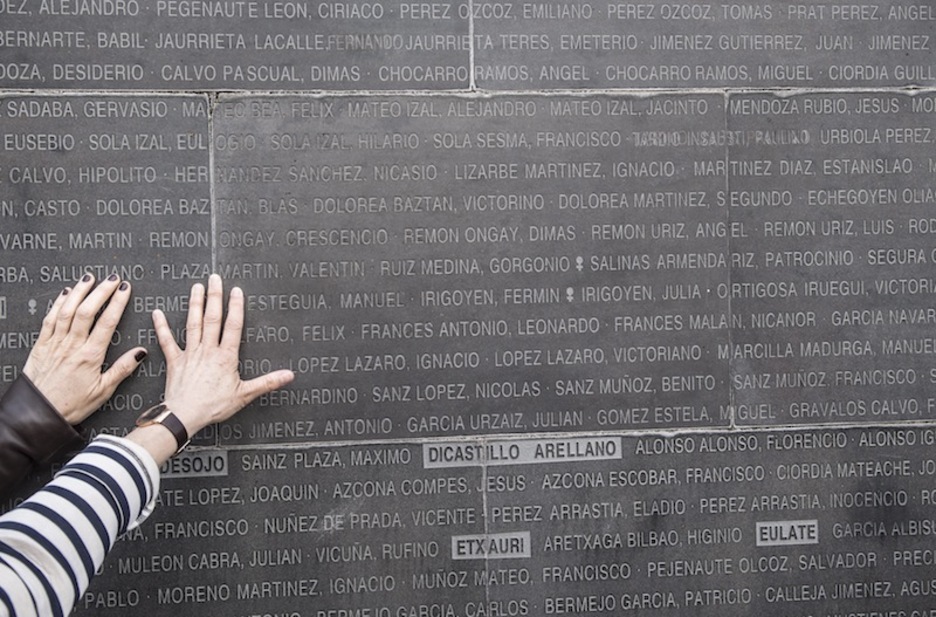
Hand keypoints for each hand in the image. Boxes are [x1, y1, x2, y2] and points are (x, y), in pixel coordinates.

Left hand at [22, 274, 146, 423]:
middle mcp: (72, 345)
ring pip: (67, 310)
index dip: (117, 302)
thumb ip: (122, 369)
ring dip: (80, 291)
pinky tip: (65, 293)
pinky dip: (58, 303)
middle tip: (112, 278)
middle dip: (101, 291)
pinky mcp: (42, 345)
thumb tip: (140, 352)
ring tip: (90, 278)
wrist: (38, 412)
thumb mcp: (103, 391)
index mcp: (90, 356)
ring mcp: (55, 343)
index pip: (107, 322)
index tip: (125, 289)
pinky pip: (50, 318)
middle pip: (87, 310)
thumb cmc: (71, 404)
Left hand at [152, 274, 293, 436]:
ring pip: (193, 324)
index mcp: (225, 357)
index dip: (236, 307)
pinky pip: (167, 341)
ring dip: (195, 304)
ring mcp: (190, 354)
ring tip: (196, 287)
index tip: (236, 290)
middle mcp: (207, 350)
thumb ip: (267, 382)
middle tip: (215, 278)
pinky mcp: (175, 361)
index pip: (233, 326)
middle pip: (212, 319)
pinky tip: (158, 313)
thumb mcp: (245, 395)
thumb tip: (288, 375)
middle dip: (214, 297)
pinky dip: (161, 326)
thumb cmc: (213, 406)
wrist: (184, 415)